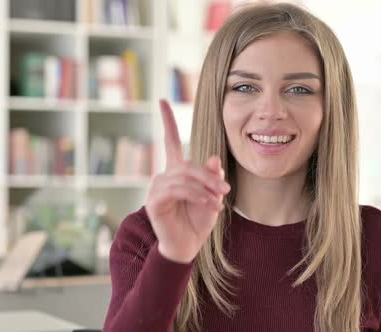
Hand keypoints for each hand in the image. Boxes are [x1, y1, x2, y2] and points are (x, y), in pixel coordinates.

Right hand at [145, 99, 229, 262]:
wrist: (187, 247)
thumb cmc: (198, 221)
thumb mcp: (211, 197)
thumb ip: (212, 178)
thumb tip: (213, 158)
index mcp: (176, 172)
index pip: (169, 141)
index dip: (167, 120)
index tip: (161, 100)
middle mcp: (164, 176)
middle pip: (188, 165)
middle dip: (209, 176)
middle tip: (225, 189)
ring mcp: (156, 188)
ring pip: (184, 178)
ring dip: (205, 189)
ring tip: (218, 203)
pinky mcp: (154, 201)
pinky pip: (179, 191)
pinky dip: (198, 197)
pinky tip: (211, 207)